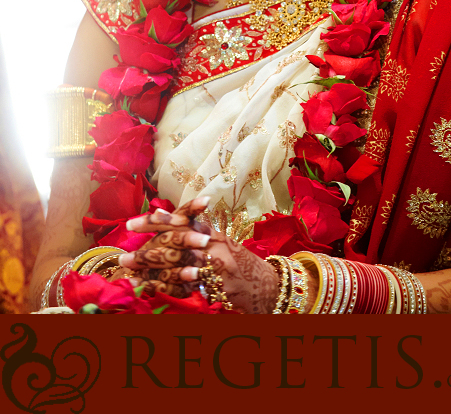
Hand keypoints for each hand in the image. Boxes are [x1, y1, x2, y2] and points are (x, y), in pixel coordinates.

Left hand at [121, 199, 279, 312]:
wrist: (269, 287)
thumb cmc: (240, 264)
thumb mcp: (221, 242)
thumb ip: (196, 230)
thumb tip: (165, 215)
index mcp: (212, 233)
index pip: (180, 221)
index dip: (155, 222)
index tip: (131, 223)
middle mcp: (214, 247)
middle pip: (175, 245)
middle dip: (146, 252)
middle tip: (123, 257)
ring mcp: (217, 269)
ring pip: (177, 269)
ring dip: (151, 274)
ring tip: (130, 276)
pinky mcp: (219, 289)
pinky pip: (189, 290)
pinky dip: (168, 291)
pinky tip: (150, 293)